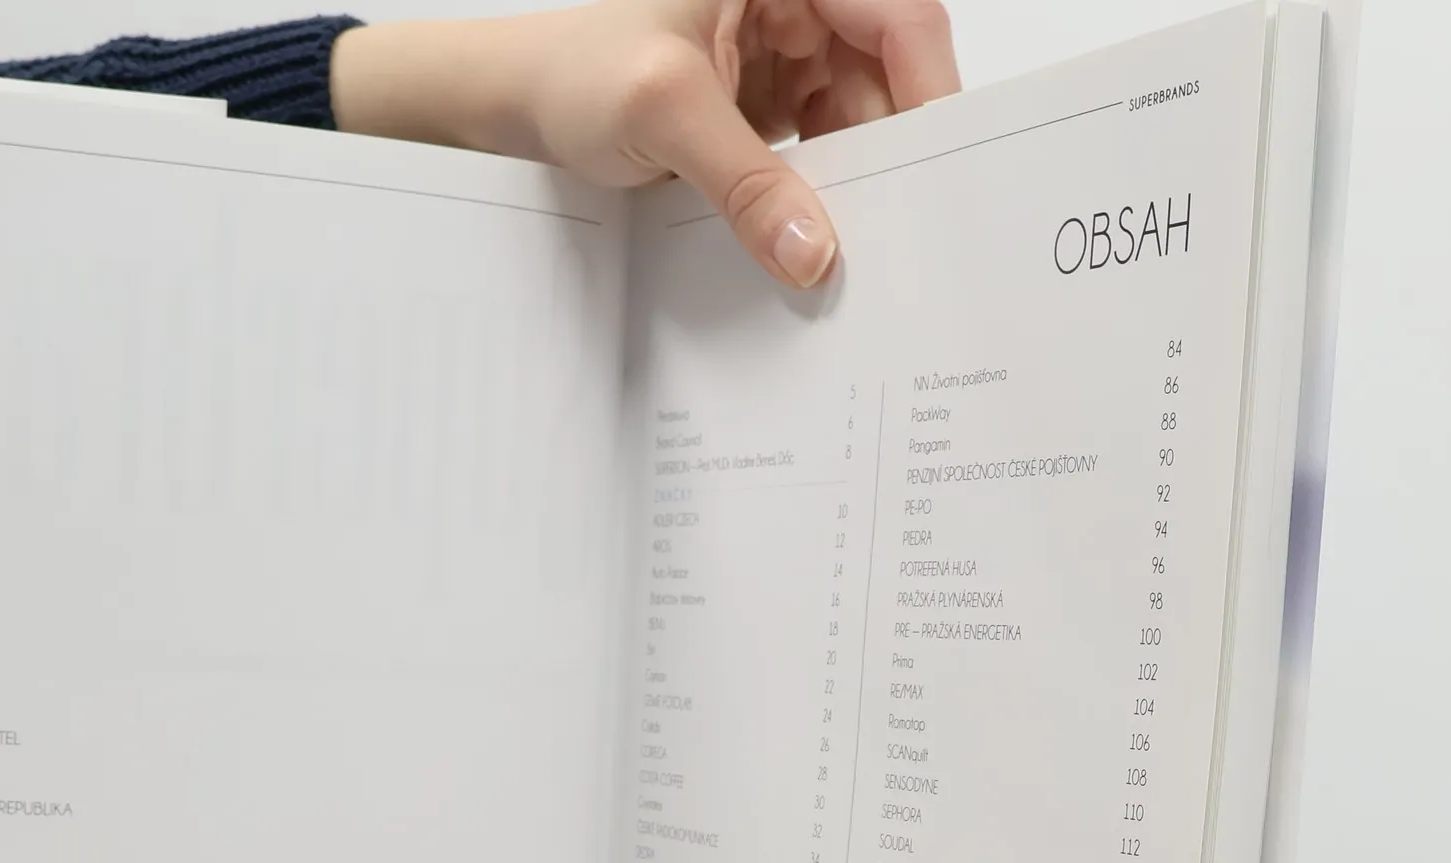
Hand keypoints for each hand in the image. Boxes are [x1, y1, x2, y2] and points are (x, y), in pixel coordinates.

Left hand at [332, 0, 960, 288]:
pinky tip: (811, 238)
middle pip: (885, 72)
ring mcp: (784, 54)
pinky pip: (819, 150)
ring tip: (851, 244)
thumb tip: (811, 249)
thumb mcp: (663, 113)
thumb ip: (744, 181)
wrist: (514, 107)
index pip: (897, 15)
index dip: (928, 87)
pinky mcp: (766, 107)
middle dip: (888, 149)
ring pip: (858, 119)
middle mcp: (794, 1)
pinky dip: (819, 196)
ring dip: (853, 183)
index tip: (937, 163)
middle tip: (897, 231)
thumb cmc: (570, 71)